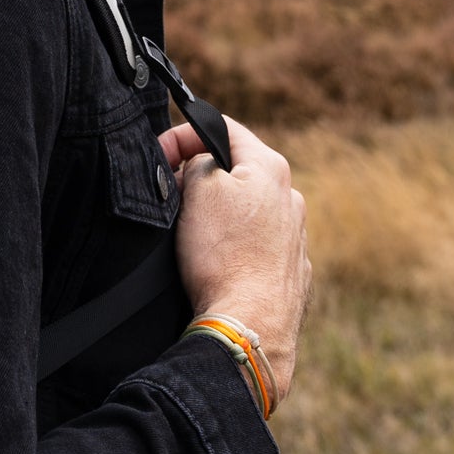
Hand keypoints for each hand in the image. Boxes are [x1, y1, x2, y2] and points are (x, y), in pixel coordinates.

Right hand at [159, 116, 310, 403]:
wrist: (250, 325)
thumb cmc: (223, 255)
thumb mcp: (197, 188)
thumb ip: (197, 162)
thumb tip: (199, 166)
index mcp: (270, 168)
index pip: (224, 127)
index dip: (184, 133)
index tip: (159, 154)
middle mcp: (290, 198)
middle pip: (236, 170)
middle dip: (198, 176)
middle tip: (169, 195)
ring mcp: (294, 238)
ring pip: (245, 210)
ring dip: (216, 213)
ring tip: (188, 235)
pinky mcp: (289, 273)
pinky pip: (254, 245)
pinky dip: (232, 246)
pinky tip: (214, 265)